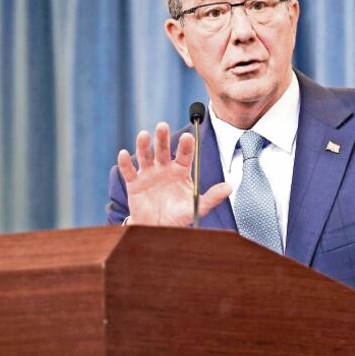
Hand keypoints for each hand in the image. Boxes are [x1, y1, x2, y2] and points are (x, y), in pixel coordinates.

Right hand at [116, 122, 231, 226]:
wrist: (158, 229)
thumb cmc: (179, 216)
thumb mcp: (196, 207)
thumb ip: (212, 197)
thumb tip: (230, 187)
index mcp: (180, 170)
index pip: (184, 154)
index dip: (185, 145)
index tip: (188, 136)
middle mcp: (164, 168)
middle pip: (162, 149)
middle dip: (162, 137)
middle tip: (162, 125)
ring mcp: (148, 174)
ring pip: (145, 155)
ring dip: (143, 145)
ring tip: (143, 135)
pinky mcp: (134, 183)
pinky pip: (129, 171)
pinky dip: (125, 162)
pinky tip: (124, 154)